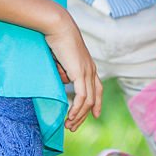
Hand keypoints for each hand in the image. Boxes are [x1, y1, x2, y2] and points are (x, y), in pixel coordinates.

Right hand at [44, 12, 102, 130]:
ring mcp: (87, 72)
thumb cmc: (57, 41)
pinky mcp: (80, 73)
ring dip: (79, 116)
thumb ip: (65, 73)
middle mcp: (91, 70)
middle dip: (84, 115)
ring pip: (88, 101)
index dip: (97, 103)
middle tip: (73, 127)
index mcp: (89, 67)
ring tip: (69, 126)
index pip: (97, 89)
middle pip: (94, 98)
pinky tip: (70, 117)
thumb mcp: (62, 62)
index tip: (94, 115)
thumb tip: (64, 82)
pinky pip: (82, 97)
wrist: (58, 27)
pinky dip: (77, 109)